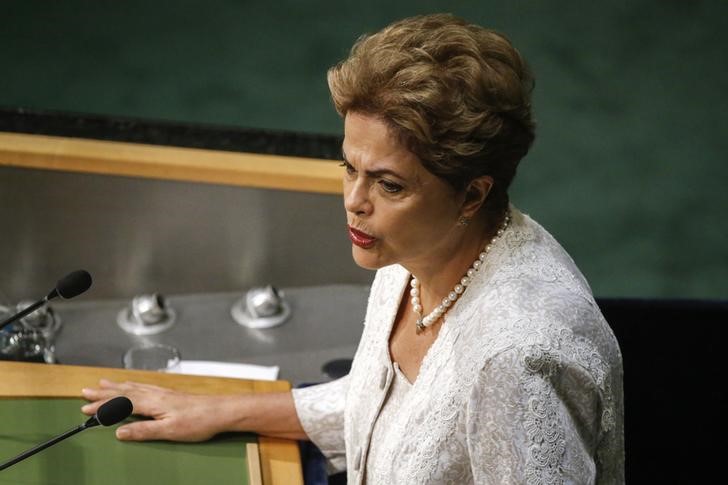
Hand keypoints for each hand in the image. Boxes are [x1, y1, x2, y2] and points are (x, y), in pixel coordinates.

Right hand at [81, 379, 225, 441]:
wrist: (221, 411)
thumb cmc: (198, 421)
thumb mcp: (168, 431)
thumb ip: (143, 430)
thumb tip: (119, 432)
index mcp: (152, 403)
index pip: (120, 403)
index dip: (102, 406)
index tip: (84, 408)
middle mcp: (155, 394)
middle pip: (124, 391)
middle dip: (103, 393)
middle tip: (85, 391)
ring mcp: (163, 393)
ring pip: (133, 387)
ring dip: (116, 386)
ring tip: (103, 383)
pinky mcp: (171, 395)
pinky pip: (144, 387)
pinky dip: (132, 385)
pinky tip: (133, 386)